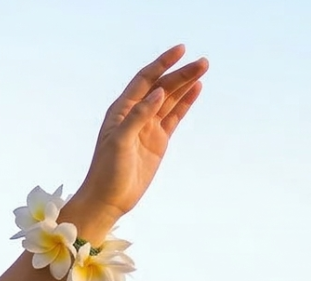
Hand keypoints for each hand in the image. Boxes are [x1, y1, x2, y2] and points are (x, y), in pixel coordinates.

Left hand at [72, 45, 208, 225]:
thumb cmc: (107, 171)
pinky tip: (196, 89)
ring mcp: (148, 127)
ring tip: (203, 69)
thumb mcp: (120, 142)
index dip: (163, 63)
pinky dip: (185, 103)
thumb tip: (159, 92)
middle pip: (162, 87)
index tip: (181, 50)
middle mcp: (135, 114)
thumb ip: (138, 116)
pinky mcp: (158, 141)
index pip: (145, 79)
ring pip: (170, 100)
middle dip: (181, 73)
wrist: (108, 200)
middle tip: (203, 63)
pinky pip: (174, 117)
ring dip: (186, 84)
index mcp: (122, 110)